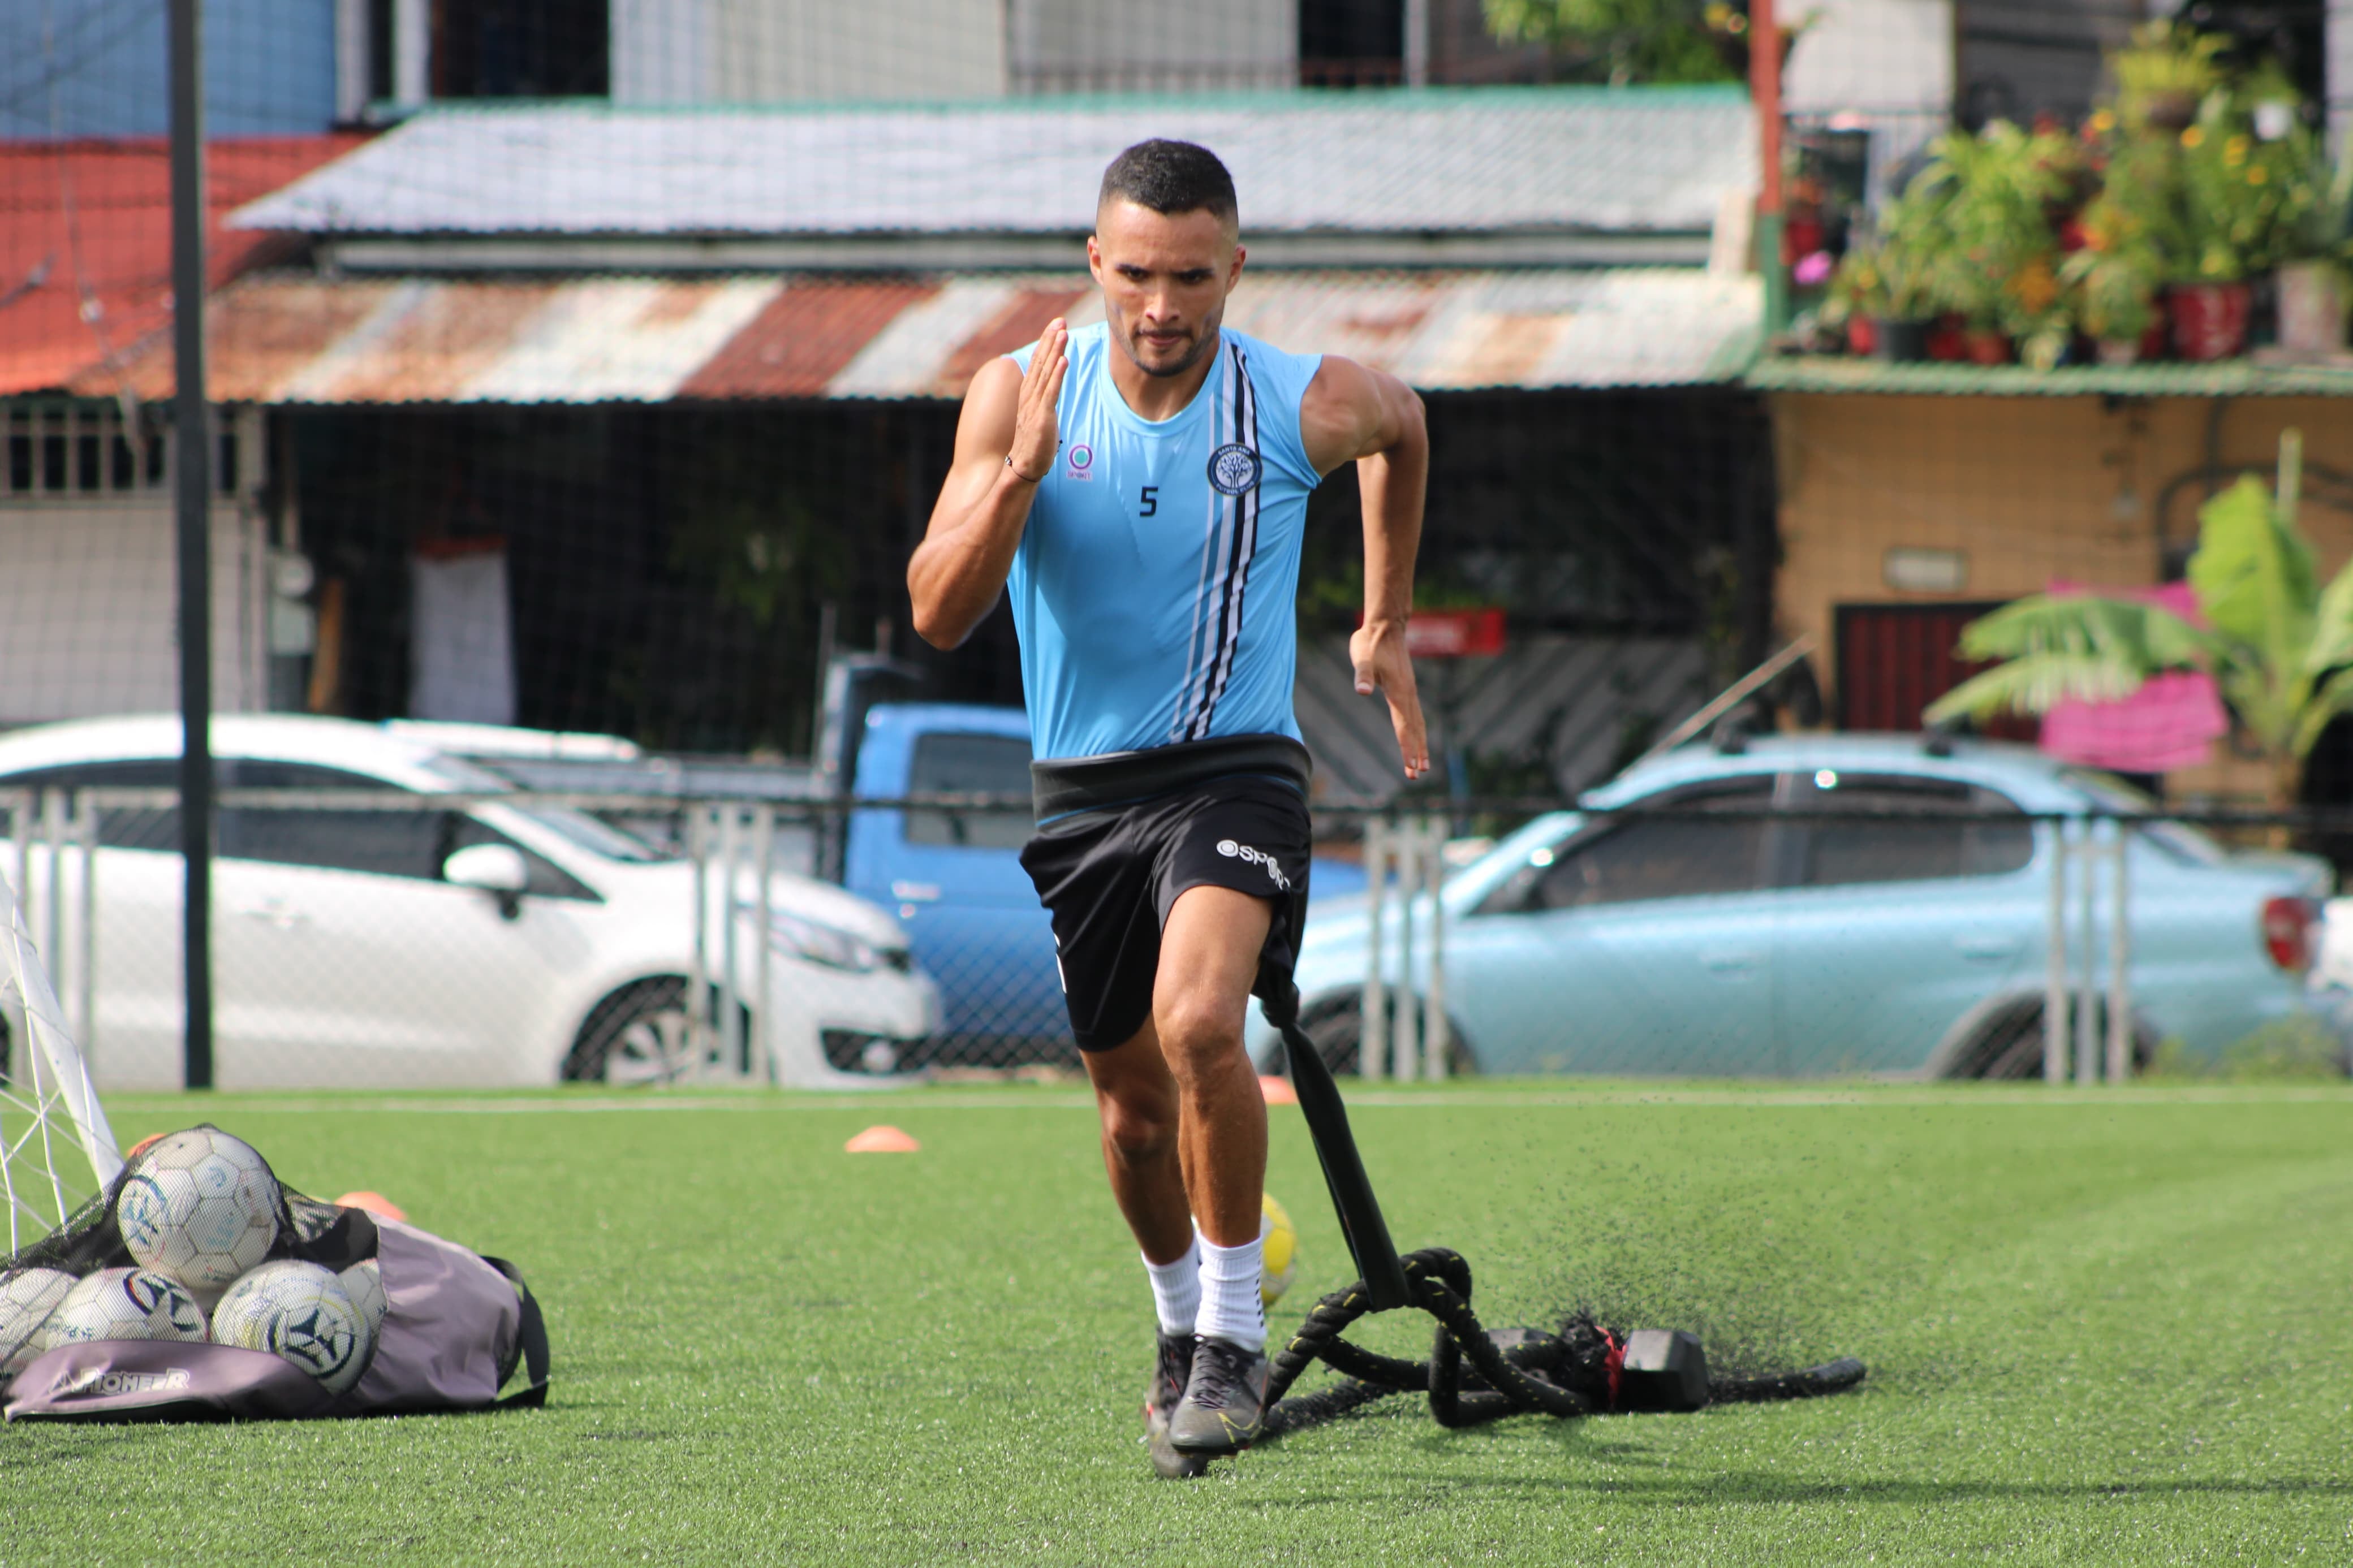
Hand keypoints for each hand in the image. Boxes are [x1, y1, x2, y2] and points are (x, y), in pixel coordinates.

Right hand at [1008, 318, 1067, 481]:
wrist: (1025, 466)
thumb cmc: (1035, 442)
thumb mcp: (1039, 415)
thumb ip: (1043, 399)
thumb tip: (1050, 387)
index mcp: (1029, 394)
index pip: (1038, 364)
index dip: (1046, 343)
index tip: (1055, 326)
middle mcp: (1029, 396)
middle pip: (1040, 362)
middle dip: (1050, 340)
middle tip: (1059, 320)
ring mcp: (1035, 406)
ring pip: (1046, 373)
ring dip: (1054, 351)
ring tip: (1062, 332)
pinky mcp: (1042, 418)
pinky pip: (1051, 393)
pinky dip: (1057, 375)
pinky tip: (1063, 360)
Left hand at [1350, 619, 1429, 780]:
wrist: (1385, 626)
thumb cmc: (1370, 642)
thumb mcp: (1361, 658)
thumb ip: (1362, 675)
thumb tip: (1362, 690)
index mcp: (1399, 692)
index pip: (1403, 726)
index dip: (1407, 748)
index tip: (1411, 767)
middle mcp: (1408, 694)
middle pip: (1414, 729)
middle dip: (1416, 753)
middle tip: (1416, 775)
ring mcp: (1409, 691)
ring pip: (1418, 723)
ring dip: (1420, 745)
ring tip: (1423, 765)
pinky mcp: (1408, 688)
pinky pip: (1416, 715)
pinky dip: (1418, 731)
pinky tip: (1417, 738)